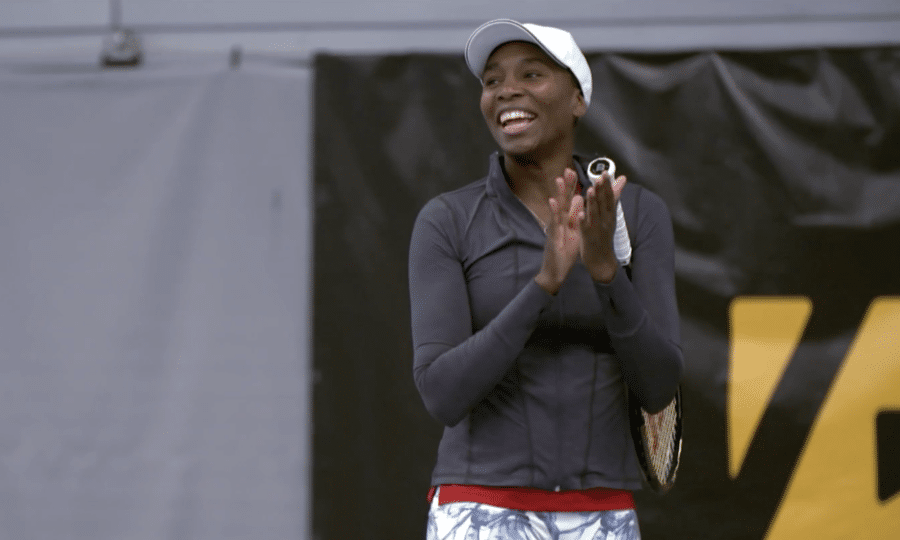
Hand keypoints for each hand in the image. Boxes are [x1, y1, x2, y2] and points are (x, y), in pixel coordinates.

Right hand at [534, 168, 583, 294]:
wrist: (554, 272)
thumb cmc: (564, 254)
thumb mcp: (573, 233)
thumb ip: (575, 217)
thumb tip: (580, 201)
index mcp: (566, 221)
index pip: (569, 201)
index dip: (572, 187)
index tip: (574, 171)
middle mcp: (559, 223)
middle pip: (563, 201)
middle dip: (566, 186)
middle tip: (568, 170)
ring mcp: (554, 229)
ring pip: (557, 209)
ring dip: (558, 194)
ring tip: (559, 180)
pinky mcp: (552, 237)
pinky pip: (553, 223)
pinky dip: (553, 213)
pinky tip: (553, 202)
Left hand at [580, 171, 626, 282]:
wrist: (601, 260)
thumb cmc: (604, 234)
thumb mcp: (610, 214)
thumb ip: (614, 196)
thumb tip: (622, 179)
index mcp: (609, 214)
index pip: (609, 197)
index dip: (607, 186)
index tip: (604, 172)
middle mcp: (605, 220)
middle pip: (603, 204)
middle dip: (601, 190)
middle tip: (599, 177)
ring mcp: (596, 229)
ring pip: (594, 214)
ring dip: (593, 202)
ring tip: (590, 190)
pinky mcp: (588, 238)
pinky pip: (585, 229)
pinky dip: (583, 221)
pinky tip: (579, 214)